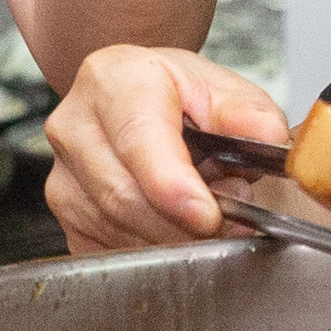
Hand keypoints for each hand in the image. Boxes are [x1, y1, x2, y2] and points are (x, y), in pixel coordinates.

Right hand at [43, 42, 288, 250]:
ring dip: (172, 236)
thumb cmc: (174, 94)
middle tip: (233, 219)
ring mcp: (62, 173)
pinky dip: (151, 248)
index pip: (138, 139)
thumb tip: (268, 135)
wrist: (132, 98)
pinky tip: (171, 225)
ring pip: (119, 230)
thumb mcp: (218, 88)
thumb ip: (247, 111)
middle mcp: (75, 125)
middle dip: (184, 222)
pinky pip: (109, 250)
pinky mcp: (63, 213)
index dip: (172, 186)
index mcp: (113, 80)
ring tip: (204, 210)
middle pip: (125, 196)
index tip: (208, 216)